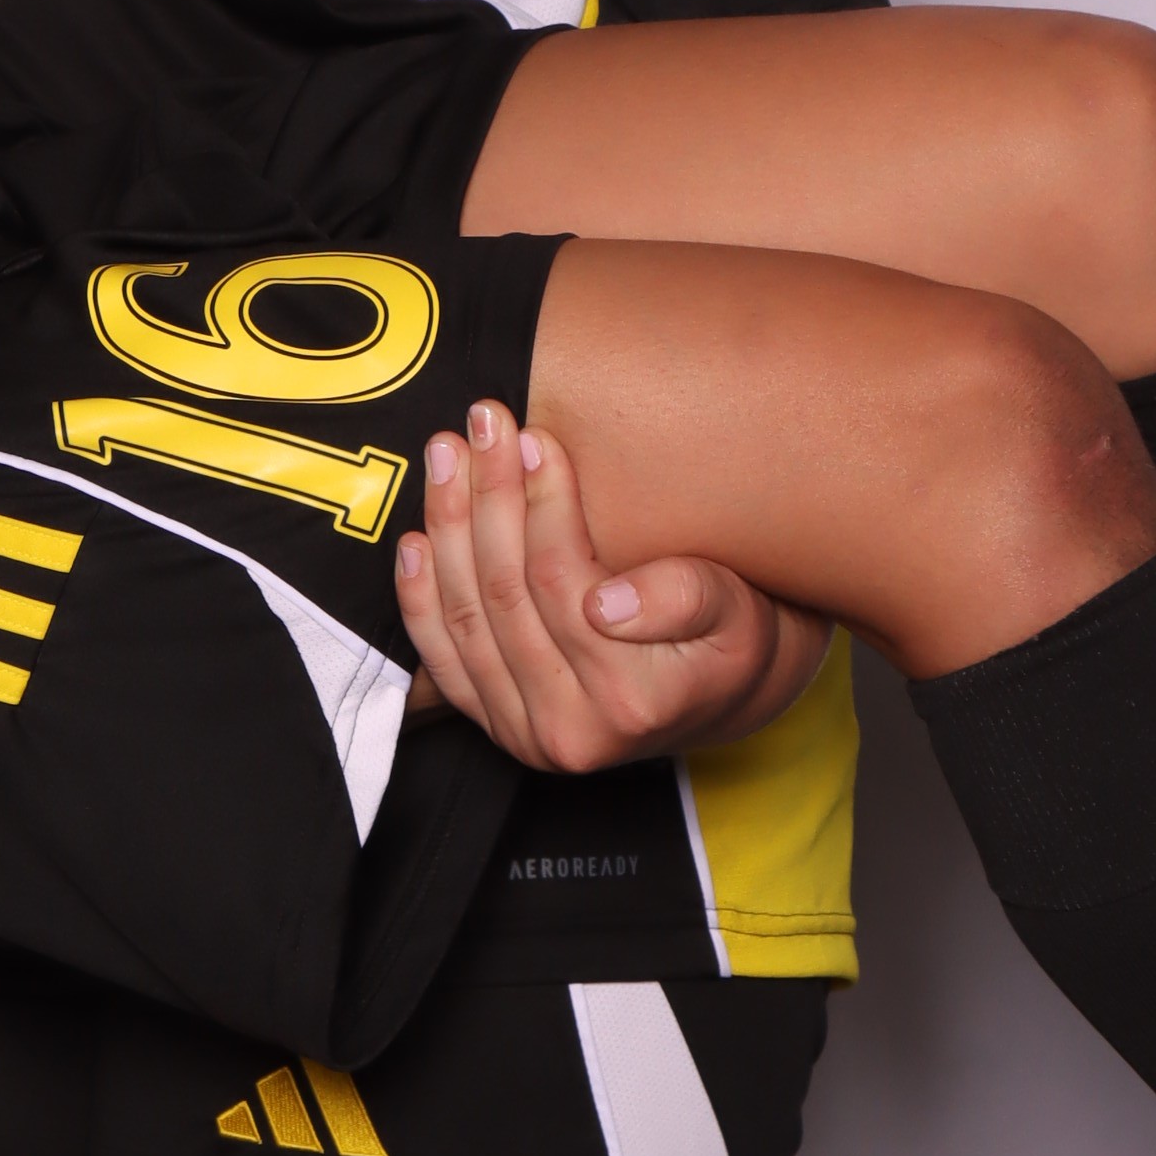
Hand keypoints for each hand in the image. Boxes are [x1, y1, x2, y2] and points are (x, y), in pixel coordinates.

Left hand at [393, 400, 829, 769]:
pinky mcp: (494, 726)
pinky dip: (420, 596)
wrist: (719, 694)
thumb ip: (685, 599)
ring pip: (465, 617)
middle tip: (484, 422)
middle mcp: (571, 732)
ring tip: (448, 452)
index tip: (537, 437)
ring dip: (449, 526)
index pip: (563, 583)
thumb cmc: (732, 636)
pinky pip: (441, 656)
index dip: (543, 504)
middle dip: (489, 496)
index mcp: (634, 701)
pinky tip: (415, 537)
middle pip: (505, 594)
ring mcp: (525, 734)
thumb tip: (608, 605)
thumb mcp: (739, 612)